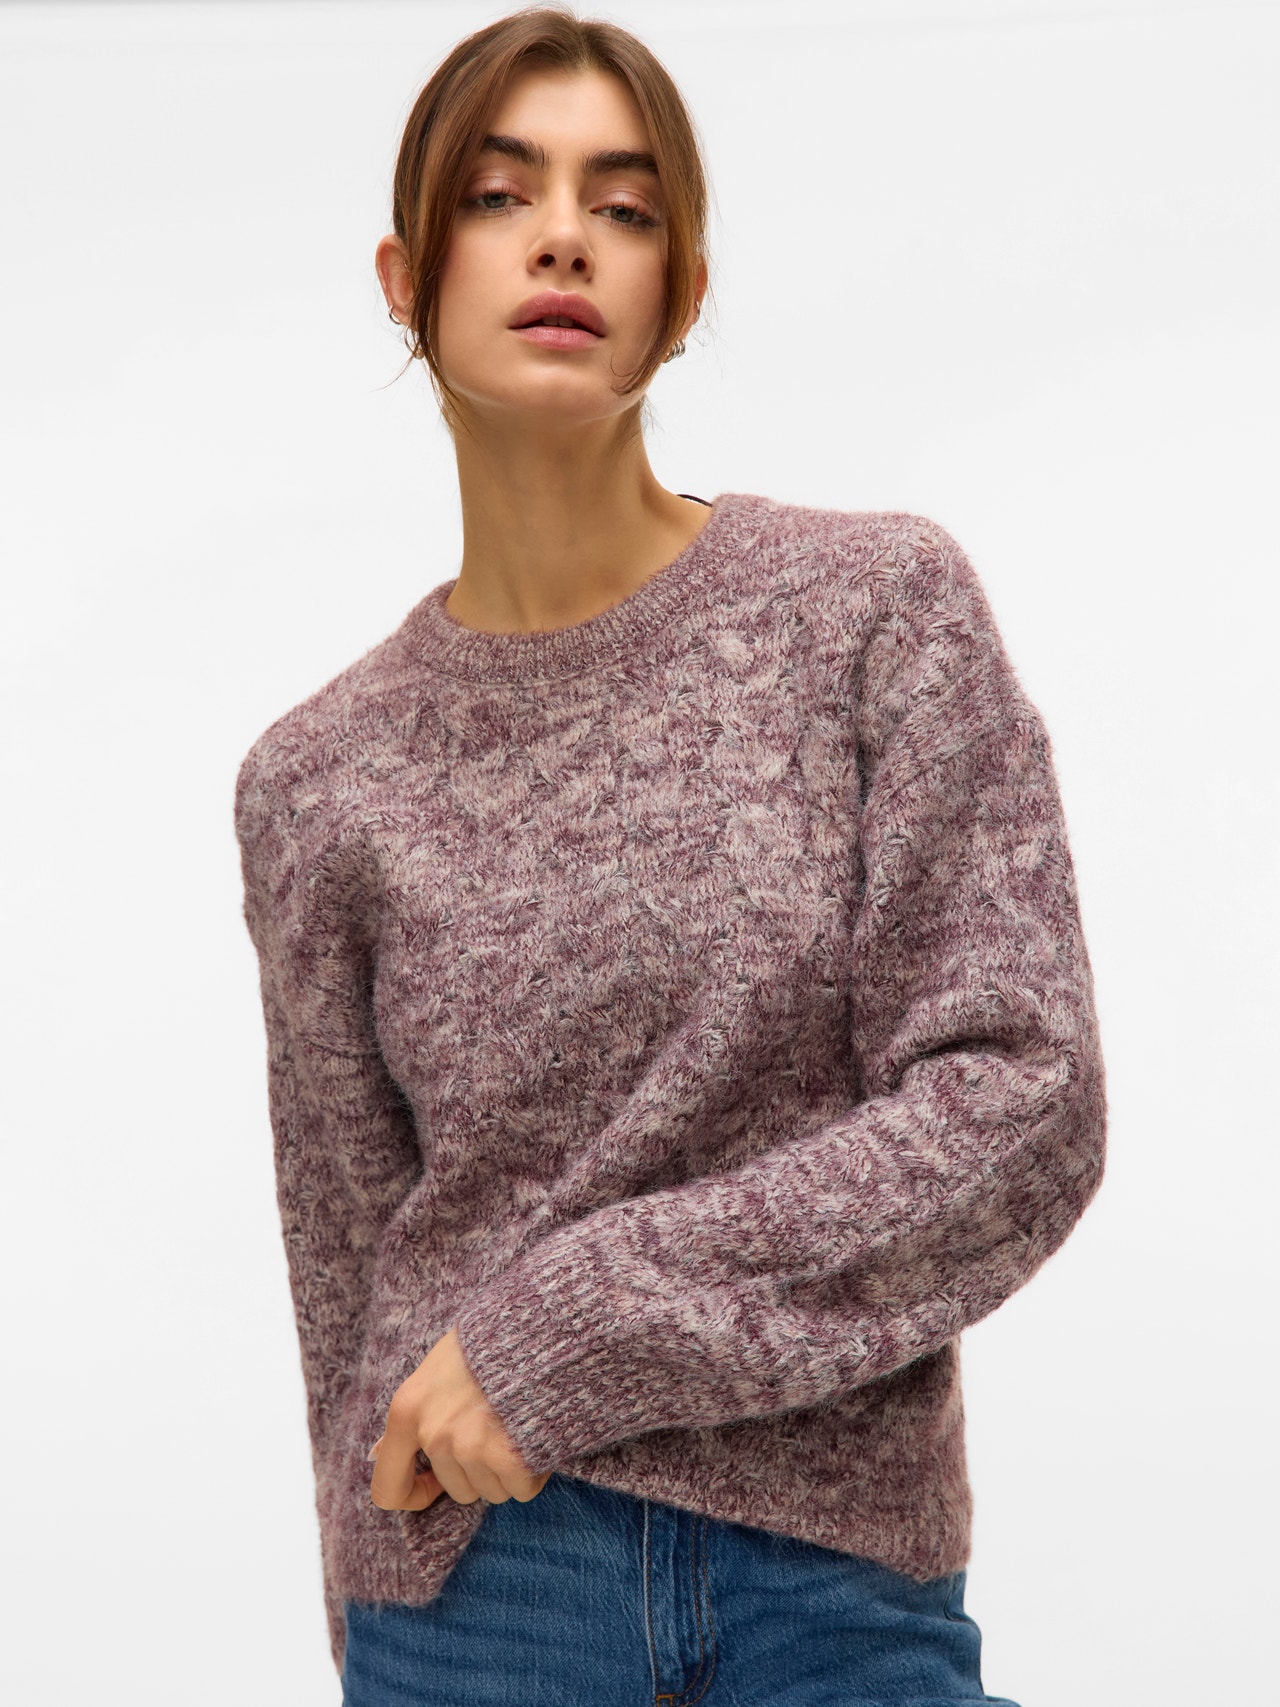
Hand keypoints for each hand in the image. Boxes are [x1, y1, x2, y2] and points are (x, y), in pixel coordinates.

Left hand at [367, 1326, 551, 1510]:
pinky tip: (538, 1435)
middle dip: (479, 1471)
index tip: (435, 1484)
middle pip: (457, 1490)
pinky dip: (535, 1470)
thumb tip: (379, 1454)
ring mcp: (470, 1446)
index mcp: (406, 1410)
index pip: (388, 1490)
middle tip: (497, 1431)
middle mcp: (433, 1434)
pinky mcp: (509, 1455)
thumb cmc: (484, 1342)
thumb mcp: (435, 1368)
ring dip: (508, 1470)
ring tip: (518, 1428)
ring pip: (491, 1492)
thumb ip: (415, 1413)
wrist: (535, 1323)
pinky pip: (522, 1489)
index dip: (414, 1494)